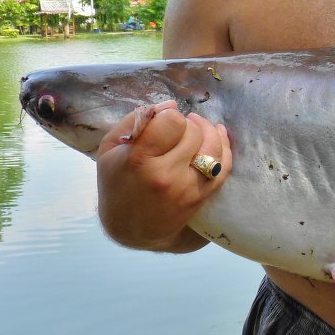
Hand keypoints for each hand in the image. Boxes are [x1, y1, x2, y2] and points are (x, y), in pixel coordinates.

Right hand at [96, 104, 232, 251]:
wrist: (132, 228)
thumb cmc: (117, 183)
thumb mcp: (111, 148)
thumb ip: (137, 120)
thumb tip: (171, 105)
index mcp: (140, 161)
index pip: (172, 122)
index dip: (169, 117)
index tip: (162, 123)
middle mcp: (167, 175)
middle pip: (193, 132)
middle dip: (186, 125)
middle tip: (175, 130)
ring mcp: (189, 187)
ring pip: (213, 146)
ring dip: (207, 131)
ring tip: (195, 128)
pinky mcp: (203, 196)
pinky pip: (224, 166)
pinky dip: (224, 146)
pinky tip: (217, 135)